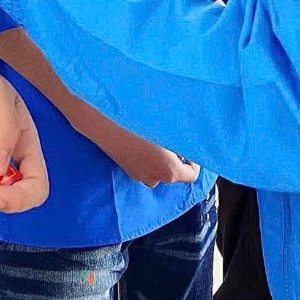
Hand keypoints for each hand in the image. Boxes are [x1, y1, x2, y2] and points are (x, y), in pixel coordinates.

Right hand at [74, 112, 199, 187]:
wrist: (104, 120)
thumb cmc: (139, 122)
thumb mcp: (167, 128)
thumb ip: (183, 139)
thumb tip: (193, 140)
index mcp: (169, 171)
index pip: (192, 174)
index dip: (195, 159)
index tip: (191, 144)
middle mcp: (154, 178)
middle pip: (175, 171)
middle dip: (177, 155)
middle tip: (173, 135)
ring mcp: (138, 175)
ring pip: (159, 167)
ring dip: (162, 156)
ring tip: (157, 135)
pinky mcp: (126, 168)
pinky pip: (145, 164)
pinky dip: (148, 155)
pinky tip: (142, 138)